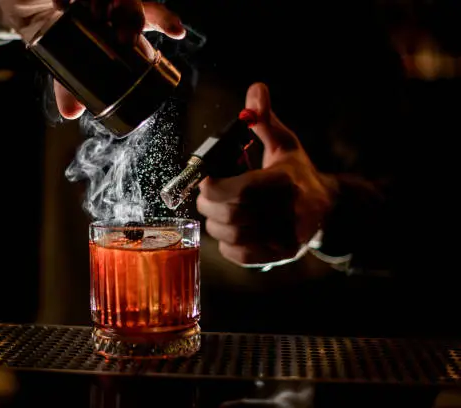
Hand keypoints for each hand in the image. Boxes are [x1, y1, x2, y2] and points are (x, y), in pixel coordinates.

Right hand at [53, 1, 185, 118]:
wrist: (25, 9)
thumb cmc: (58, 33)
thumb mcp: (65, 62)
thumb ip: (70, 87)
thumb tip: (71, 113)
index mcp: (120, 18)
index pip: (150, 15)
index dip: (166, 21)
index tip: (177, 32)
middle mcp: (112, 0)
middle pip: (134, 4)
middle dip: (132, 18)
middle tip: (124, 38)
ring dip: (106, 3)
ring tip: (96, 15)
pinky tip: (62, 6)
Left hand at [196, 83, 338, 266]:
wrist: (326, 209)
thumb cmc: (296, 174)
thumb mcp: (284, 143)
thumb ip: (265, 120)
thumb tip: (255, 89)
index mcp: (287, 181)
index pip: (242, 190)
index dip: (215, 186)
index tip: (205, 179)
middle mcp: (289, 212)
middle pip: (232, 214)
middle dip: (209, 204)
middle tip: (206, 196)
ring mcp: (285, 237)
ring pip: (232, 237)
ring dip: (216, 224)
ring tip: (217, 212)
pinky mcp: (279, 255)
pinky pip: (240, 256)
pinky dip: (226, 244)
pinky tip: (229, 230)